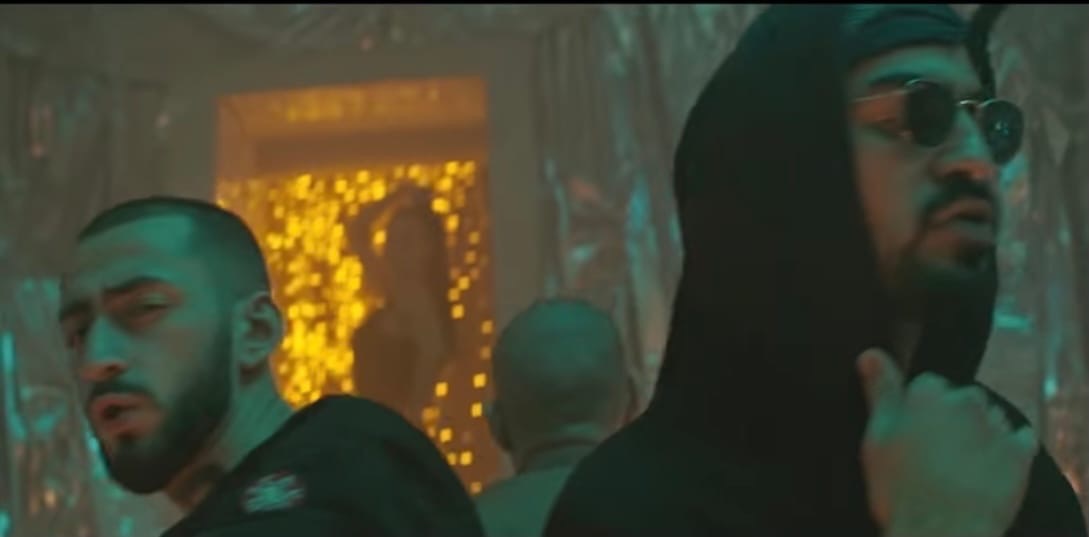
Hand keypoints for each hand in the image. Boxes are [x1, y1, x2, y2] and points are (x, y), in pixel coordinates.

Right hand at [858, 349, 1036, 536]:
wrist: (942, 531)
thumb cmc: (902, 488)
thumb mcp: (876, 436)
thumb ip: (880, 390)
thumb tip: (870, 353)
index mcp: (928, 392)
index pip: (925, 385)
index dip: (916, 410)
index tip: (911, 434)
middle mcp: (965, 401)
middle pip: (960, 399)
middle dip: (950, 418)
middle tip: (933, 453)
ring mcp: (996, 426)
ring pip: (988, 418)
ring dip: (978, 434)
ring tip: (960, 466)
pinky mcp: (1020, 452)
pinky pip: (1020, 438)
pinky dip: (1009, 448)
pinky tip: (990, 467)